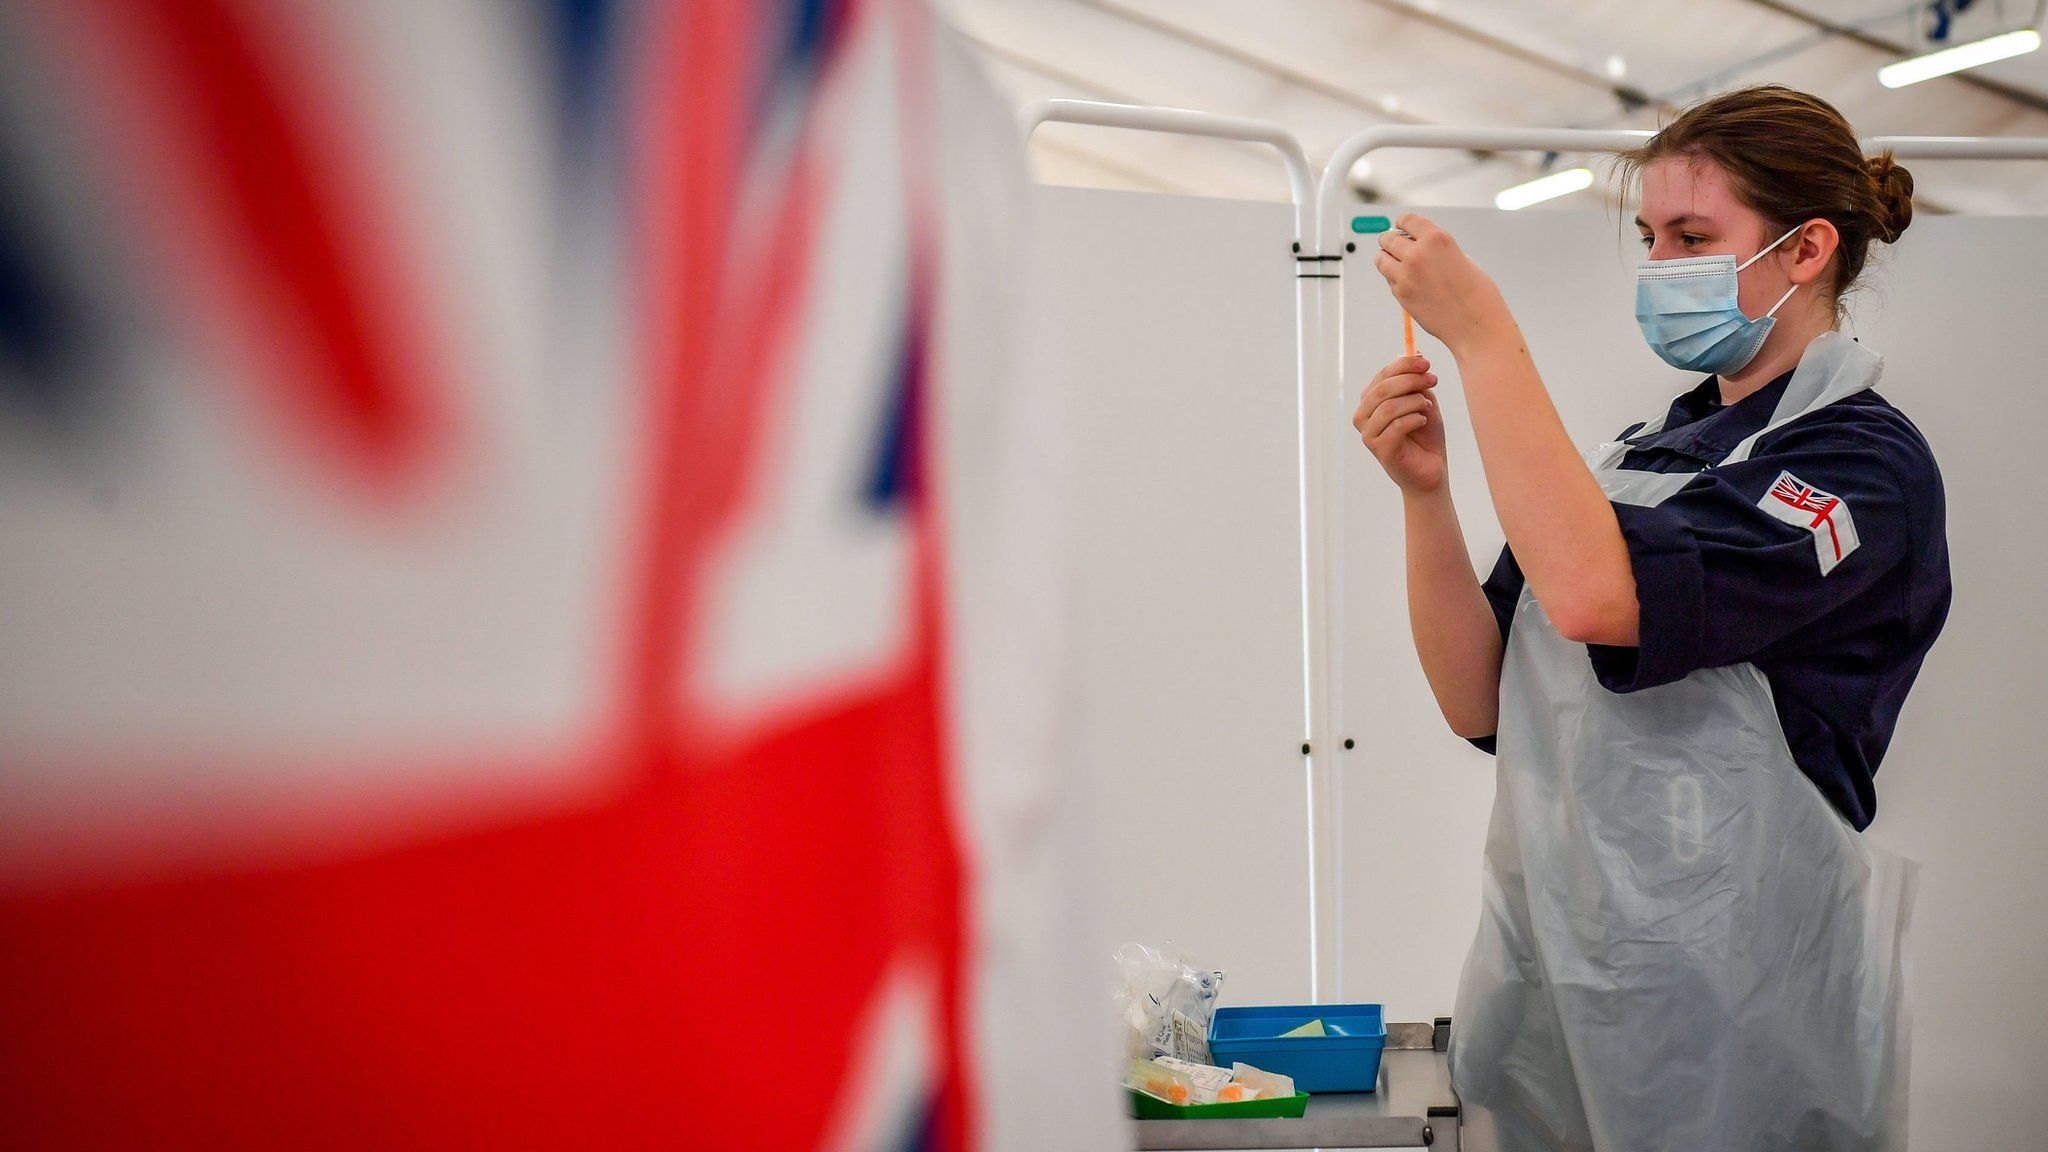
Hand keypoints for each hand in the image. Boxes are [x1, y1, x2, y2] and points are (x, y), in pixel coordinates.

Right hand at [1354, 354, 1445, 494]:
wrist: (1431, 470)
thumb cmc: (1425, 436)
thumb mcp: (1423, 401)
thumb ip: (1416, 381)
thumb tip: (1415, 354)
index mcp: (1370, 402)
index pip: (1382, 376)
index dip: (1404, 365)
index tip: (1426, 363)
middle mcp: (1364, 417)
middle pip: (1382, 389)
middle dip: (1411, 380)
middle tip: (1433, 380)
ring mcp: (1369, 435)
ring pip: (1389, 407)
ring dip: (1414, 402)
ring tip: (1428, 408)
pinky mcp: (1380, 450)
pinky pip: (1397, 426)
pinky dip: (1415, 419)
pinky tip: (1424, 421)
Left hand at [1374, 215, 1509, 351]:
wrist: (1475, 325)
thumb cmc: (1476, 294)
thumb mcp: (1460, 257)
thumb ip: (1436, 249)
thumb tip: (1418, 245)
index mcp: (1437, 238)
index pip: (1407, 220)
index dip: (1402, 223)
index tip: (1399, 226)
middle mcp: (1418, 253)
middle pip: (1388, 238)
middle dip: (1390, 241)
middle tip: (1393, 245)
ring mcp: (1406, 275)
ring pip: (1381, 259)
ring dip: (1386, 259)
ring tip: (1396, 264)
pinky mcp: (1401, 294)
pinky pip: (1390, 280)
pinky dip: (1395, 279)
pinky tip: (1410, 284)